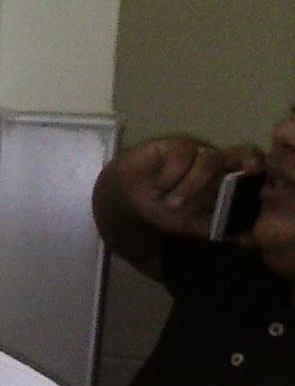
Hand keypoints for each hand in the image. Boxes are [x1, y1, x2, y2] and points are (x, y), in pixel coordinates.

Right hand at [107, 135, 263, 238]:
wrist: (128, 199)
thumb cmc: (163, 209)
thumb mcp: (192, 225)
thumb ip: (218, 228)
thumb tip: (248, 239)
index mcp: (223, 180)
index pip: (250, 166)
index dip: (256, 168)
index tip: (253, 178)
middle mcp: (215, 163)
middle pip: (238, 155)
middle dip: (239, 167)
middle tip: (229, 184)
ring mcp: (196, 152)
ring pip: (209, 160)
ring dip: (190, 186)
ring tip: (171, 204)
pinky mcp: (174, 145)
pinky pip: (182, 155)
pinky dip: (172, 176)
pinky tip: (160, 187)